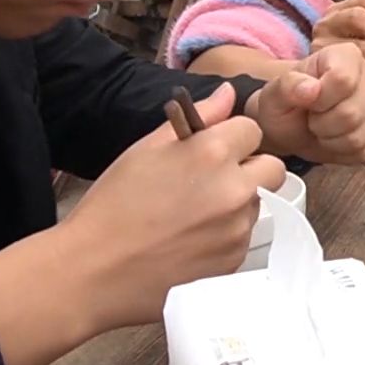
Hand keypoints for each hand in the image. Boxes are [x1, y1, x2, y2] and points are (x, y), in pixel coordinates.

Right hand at [61, 84, 284, 328]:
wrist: (92, 271)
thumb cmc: (112, 205)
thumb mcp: (146, 149)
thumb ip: (197, 117)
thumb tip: (228, 92)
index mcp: (213, 153)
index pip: (252, 130)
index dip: (232, 138)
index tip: (211, 150)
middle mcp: (235, 190)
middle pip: (272, 168)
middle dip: (249, 169)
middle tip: (212, 180)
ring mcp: (238, 229)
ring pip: (258, 204)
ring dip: (237, 204)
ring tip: (192, 215)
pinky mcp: (234, 262)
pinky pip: (244, 238)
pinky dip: (226, 236)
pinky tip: (191, 241)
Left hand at [250, 41, 364, 164]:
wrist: (295, 125)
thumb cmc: (287, 105)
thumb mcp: (275, 94)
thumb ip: (288, 86)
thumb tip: (311, 89)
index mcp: (347, 54)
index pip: (343, 80)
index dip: (320, 101)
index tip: (309, 102)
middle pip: (352, 113)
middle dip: (324, 125)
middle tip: (313, 120)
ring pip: (360, 136)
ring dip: (333, 141)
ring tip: (324, 130)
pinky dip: (347, 153)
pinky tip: (338, 140)